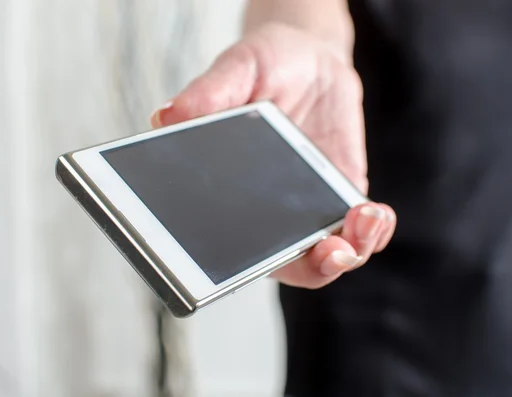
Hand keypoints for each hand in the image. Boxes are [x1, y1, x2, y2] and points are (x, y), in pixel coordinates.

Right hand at [150, 23, 395, 288]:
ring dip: (351, 250)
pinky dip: (376, 230)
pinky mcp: (342, 192)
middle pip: (290, 263)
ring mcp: (309, 205)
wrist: (308, 56)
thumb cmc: (264, 65)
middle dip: (315, 266)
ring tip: (363, 218)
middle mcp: (270, 210)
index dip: (249, 267)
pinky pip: (361, 227)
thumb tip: (167, 116)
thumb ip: (208, 94)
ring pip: (330, 253)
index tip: (273, 256)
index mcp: (233, 193)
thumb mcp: (236, 70)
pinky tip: (375, 211)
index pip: (234, 247)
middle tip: (330, 249)